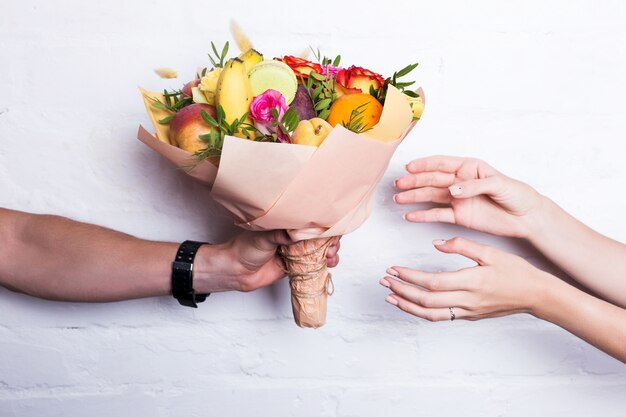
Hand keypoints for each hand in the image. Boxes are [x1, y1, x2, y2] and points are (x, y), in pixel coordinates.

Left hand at [198, 231, 340, 292]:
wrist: (236, 271)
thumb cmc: (245, 249)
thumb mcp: (264, 237)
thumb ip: (281, 234)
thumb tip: (299, 232)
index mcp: (286, 224)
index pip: (311, 221)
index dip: (325, 224)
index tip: (333, 229)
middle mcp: (293, 236)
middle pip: (320, 236)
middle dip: (331, 240)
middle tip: (332, 246)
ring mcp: (296, 251)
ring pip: (320, 250)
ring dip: (331, 252)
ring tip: (331, 256)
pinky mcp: (296, 266)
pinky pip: (314, 264)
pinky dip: (325, 264)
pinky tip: (329, 264)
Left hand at [380, 237, 550, 320]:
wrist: (536, 295)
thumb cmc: (515, 271)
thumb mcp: (490, 252)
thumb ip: (462, 246)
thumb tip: (436, 243)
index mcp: (471, 282)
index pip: (432, 282)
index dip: (410, 277)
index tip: (394, 268)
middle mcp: (466, 300)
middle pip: (426, 300)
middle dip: (401, 290)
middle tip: (384, 280)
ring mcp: (467, 311)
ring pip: (430, 314)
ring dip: (407, 305)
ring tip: (390, 295)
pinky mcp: (468, 316)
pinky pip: (440, 317)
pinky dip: (421, 312)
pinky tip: (410, 304)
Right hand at [394, 156, 544, 238]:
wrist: (527, 218)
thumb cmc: (517, 194)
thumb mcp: (500, 184)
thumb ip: (475, 186)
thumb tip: (453, 190)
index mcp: (469, 168)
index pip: (442, 163)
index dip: (425, 165)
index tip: (409, 168)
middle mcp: (460, 182)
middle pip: (432, 180)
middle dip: (414, 181)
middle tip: (399, 184)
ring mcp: (457, 199)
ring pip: (431, 196)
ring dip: (414, 197)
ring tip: (398, 199)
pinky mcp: (459, 216)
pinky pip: (438, 214)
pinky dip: (423, 215)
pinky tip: (410, 215)